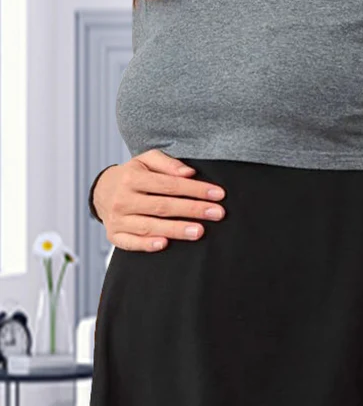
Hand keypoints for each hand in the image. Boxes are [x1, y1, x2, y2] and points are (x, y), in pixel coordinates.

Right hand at [92, 148, 226, 251]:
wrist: (102, 192)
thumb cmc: (132, 175)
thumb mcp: (146, 160)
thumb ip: (167, 163)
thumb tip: (189, 173)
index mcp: (132, 177)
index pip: (169, 184)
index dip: (195, 190)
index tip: (218, 194)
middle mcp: (123, 198)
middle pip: (163, 206)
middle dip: (193, 209)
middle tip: (217, 213)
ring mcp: (118, 219)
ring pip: (150, 225)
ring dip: (176, 230)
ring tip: (199, 231)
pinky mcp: (114, 235)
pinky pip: (130, 243)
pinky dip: (146, 244)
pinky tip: (164, 244)